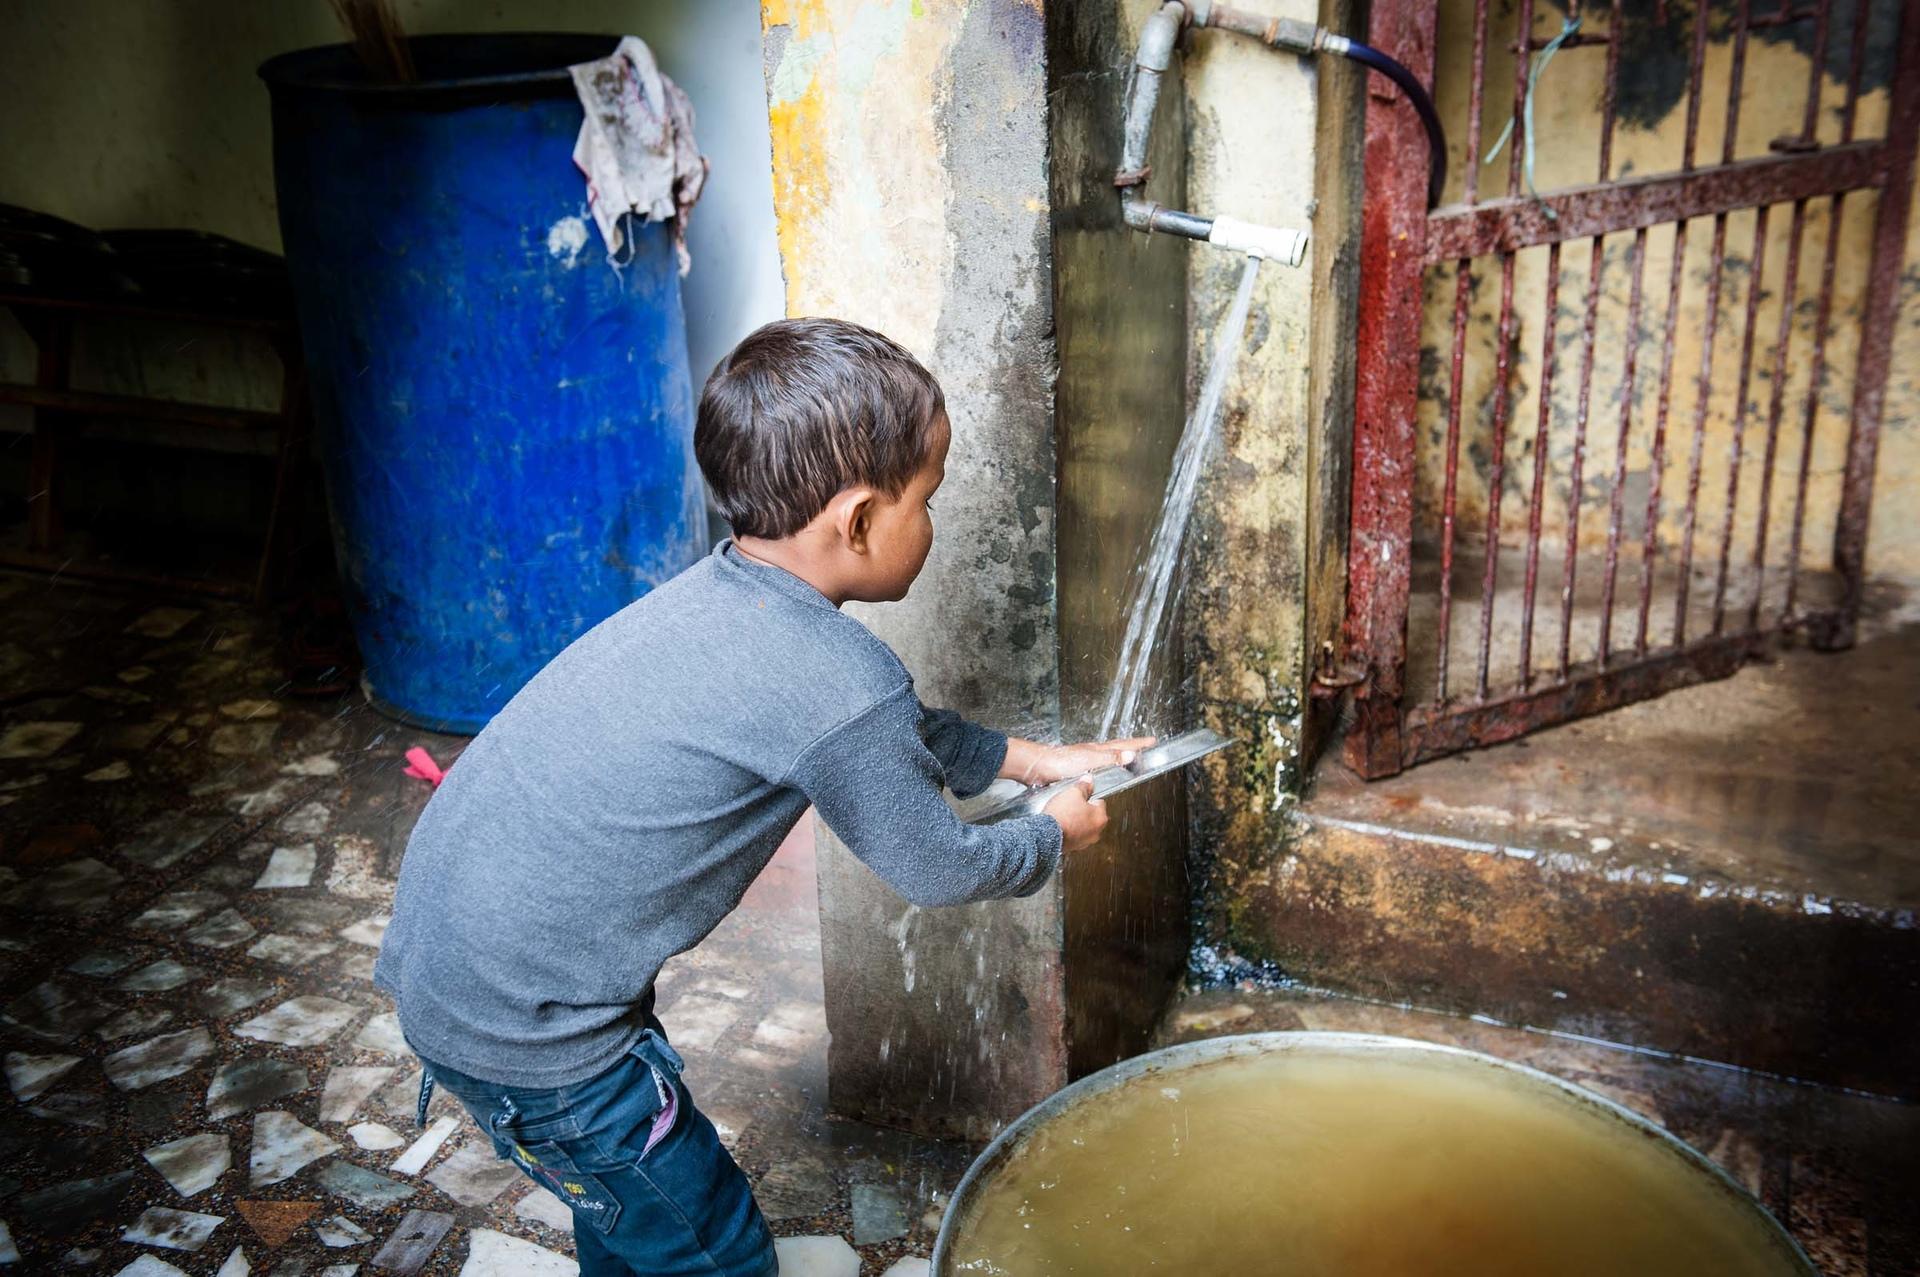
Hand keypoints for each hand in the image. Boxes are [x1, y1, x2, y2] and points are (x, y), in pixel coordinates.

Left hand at [1009, 736, 1156, 785]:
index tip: (1152, 740)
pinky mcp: (1077, 768)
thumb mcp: (1090, 761)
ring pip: (1108, 756)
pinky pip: (1099, 765)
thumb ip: (1110, 759)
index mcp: (1098, 750)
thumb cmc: (1061, 763)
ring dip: (1120, 755)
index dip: (1138, 744)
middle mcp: (1093, 752)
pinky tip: (1103, 771)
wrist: (1039, 766)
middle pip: (1117, 748)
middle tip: (1145, 746)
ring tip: (1129, 756)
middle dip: (1132, 747)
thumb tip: (1132, 754)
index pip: (1124, 745)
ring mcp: (1085, 759)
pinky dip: (1107, 765)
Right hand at [1043, 776, 1107, 851]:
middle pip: (1091, 815)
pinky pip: (1073, 835)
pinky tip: (1060, 824)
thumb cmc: (1061, 816)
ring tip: (1063, 814)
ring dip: (1075, 821)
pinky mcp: (1073, 847)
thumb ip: (1084, 786)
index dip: (1088, 796)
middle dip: (1082, 809)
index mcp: (1101, 818)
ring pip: (1083, 826)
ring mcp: (1084, 842)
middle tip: (1071, 804)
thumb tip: (1088, 781)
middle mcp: (1096, 832)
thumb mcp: (1073, 793)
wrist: (1045, 834)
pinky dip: (1068, 830)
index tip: (1080, 794)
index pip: (1099, 802)